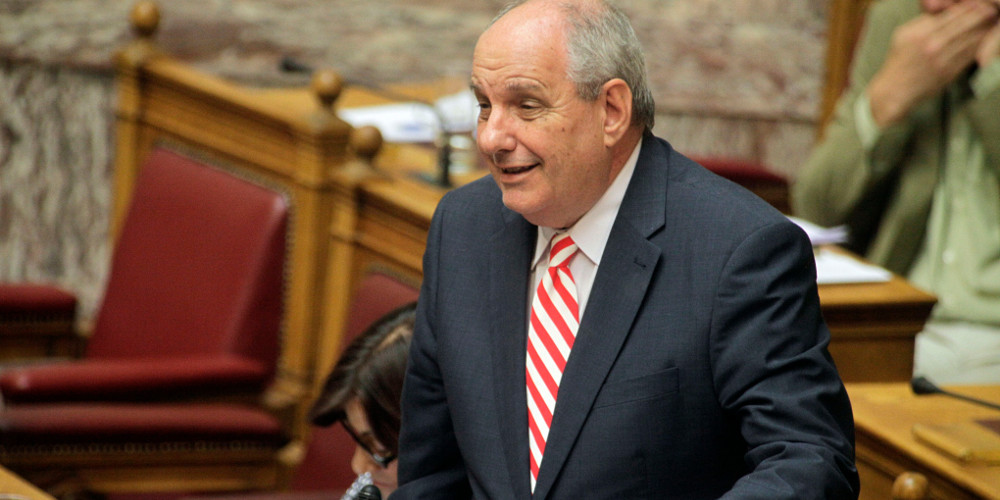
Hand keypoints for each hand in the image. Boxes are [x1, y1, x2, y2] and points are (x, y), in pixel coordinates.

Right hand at [868, 1, 997, 126]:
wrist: (895, 91)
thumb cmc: (898, 61)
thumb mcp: (903, 35)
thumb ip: (924, 21)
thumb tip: (946, 9)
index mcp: (919, 33)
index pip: (951, 14)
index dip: (968, 7)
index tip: (977, 3)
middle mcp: (932, 45)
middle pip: (965, 24)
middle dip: (981, 15)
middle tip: (991, 9)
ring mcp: (943, 59)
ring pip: (972, 39)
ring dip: (984, 29)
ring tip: (991, 22)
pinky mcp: (950, 72)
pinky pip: (971, 54)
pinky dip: (980, 45)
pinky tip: (985, 39)